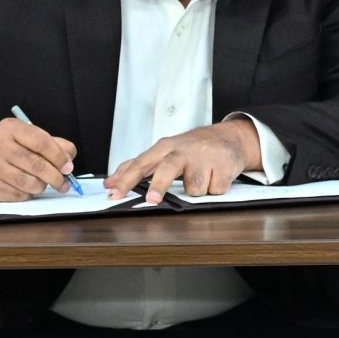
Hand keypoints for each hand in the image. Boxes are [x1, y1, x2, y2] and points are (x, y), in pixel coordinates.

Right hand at [0, 116, 76, 201]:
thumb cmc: (8, 148)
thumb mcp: (26, 137)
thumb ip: (52, 143)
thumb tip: (69, 157)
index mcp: (9, 128)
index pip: (41, 142)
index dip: (59, 156)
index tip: (68, 166)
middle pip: (37, 165)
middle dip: (56, 177)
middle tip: (64, 183)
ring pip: (31, 183)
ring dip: (43, 186)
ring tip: (42, 182)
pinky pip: (20, 194)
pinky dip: (29, 193)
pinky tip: (25, 186)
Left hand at [108, 120, 263, 204]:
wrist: (229, 137)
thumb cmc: (191, 148)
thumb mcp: (163, 151)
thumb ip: (136, 167)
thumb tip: (109, 182)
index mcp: (165, 147)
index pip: (141, 164)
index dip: (126, 180)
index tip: (114, 193)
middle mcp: (183, 151)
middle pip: (168, 169)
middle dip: (159, 186)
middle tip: (152, 200)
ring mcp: (205, 158)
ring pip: (194, 189)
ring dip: (197, 189)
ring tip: (201, 177)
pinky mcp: (224, 167)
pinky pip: (215, 190)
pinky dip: (215, 188)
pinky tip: (215, 176)